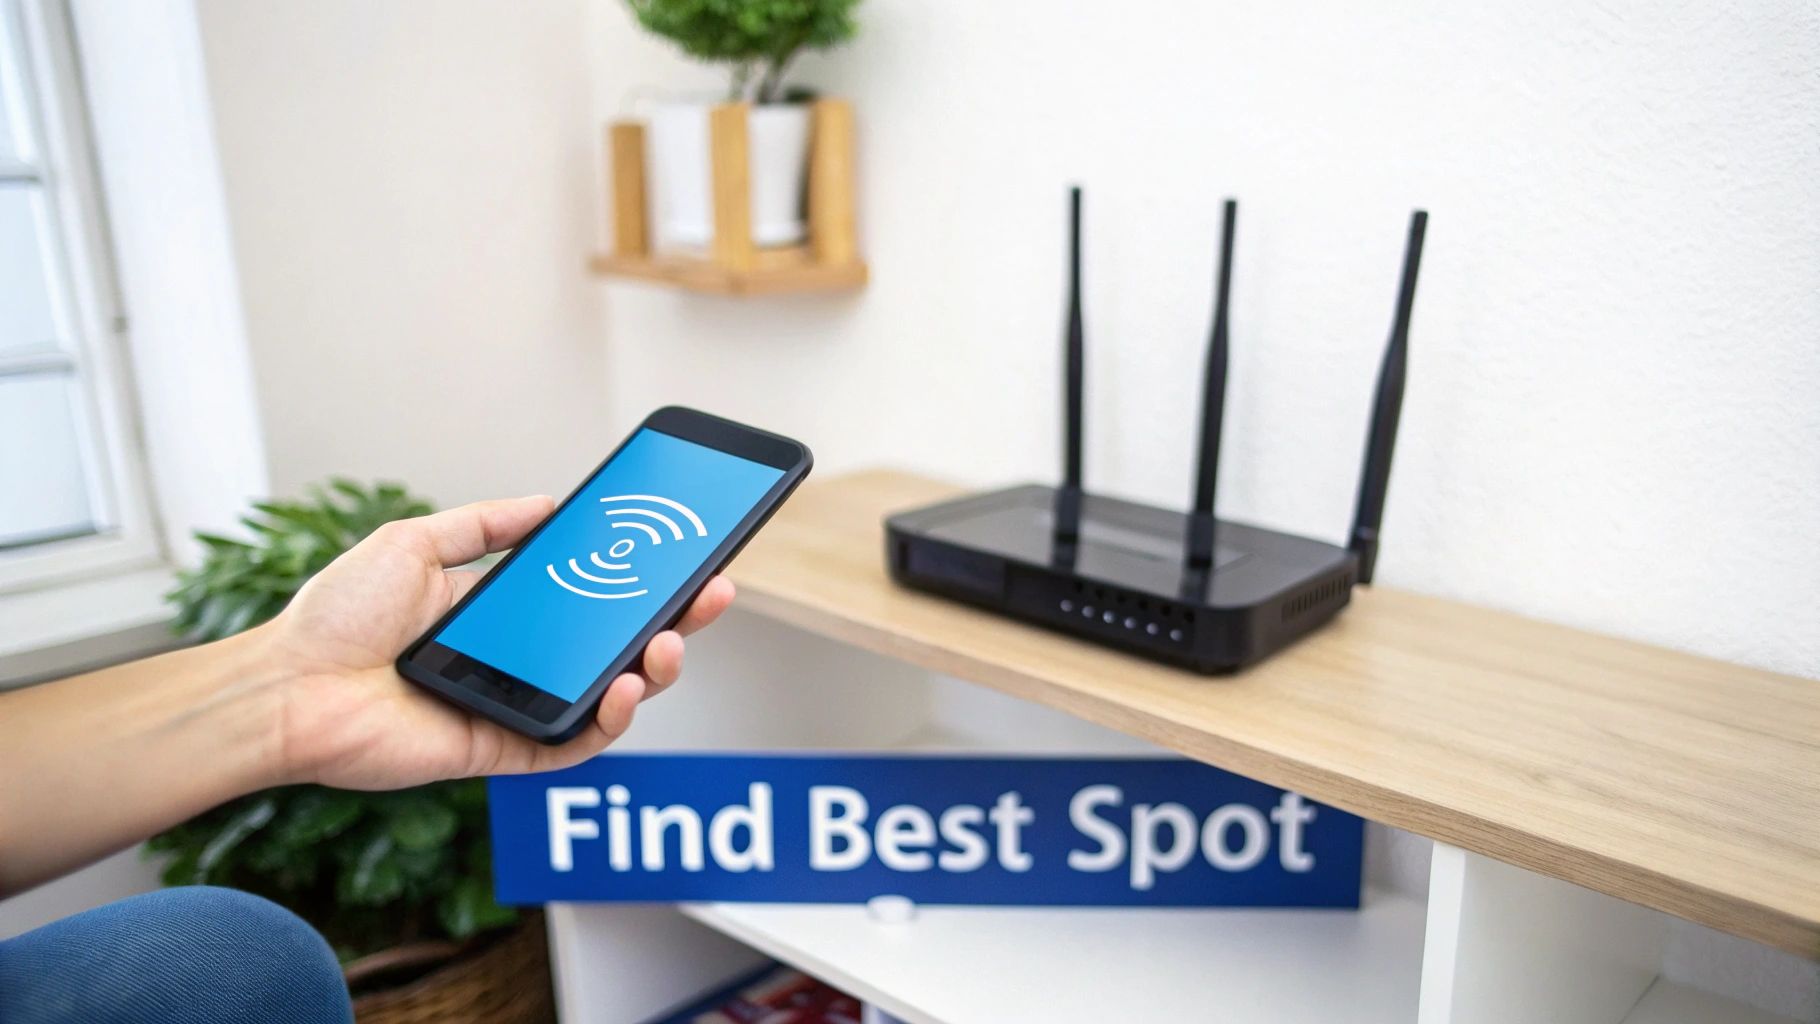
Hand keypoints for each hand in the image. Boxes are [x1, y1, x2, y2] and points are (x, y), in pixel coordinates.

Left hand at [253, 496, 733, 789]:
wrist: (287, 686)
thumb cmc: (336, 616)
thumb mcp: (415, 543)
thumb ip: (486, 525)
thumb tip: (550, 502)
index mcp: (502, 614)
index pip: (590, 596)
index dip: (640, 578)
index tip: (682, 551)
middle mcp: (517, 661)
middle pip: (615, 644)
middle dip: (673, 620)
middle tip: (711, 592)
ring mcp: (514, 706)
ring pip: (608, 696)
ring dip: (654, 670)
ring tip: (669, 643)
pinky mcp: (502, 750)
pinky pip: (573, 744)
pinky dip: (609, 721)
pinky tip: (627, 688)